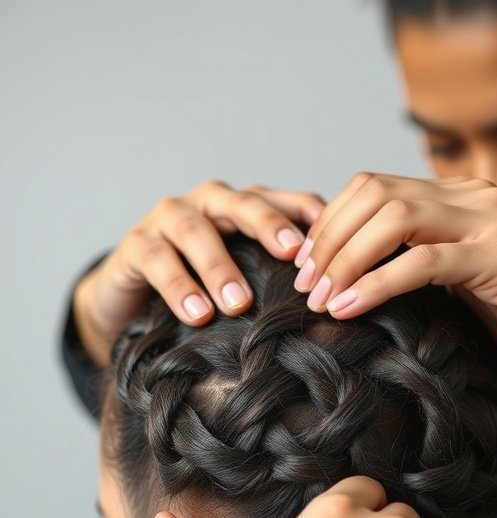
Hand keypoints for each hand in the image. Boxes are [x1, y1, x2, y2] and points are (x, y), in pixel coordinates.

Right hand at [74, 181, 323, 365]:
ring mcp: (167, 218)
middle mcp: (207, 204)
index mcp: (242, 208)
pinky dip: (179, 286)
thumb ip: (281, 280)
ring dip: (219, 266)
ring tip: (239, 303)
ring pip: (196, 230)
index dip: (307, 216)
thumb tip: (343, 300)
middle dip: (269, 226)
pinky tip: (198, 315)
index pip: (282, 202)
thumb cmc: (201, 289)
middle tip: (294, 254)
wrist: (131, 301)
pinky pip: (158, 259)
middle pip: (242, 204)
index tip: (335, 239)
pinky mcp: (135, 244)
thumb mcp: (245, 280)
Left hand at [294, 173, 496, 402]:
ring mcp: (493, 223)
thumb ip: (422, 266)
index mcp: (462, 199)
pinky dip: (376, 284)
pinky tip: (348, 310)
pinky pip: (423, 262)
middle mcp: (476, 198)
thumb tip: (353, 277)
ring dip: (345, 260)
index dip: (330, 223)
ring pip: (394, 219)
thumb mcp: (464, 287)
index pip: (374, 188)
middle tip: (304, 286)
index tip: (305, 268)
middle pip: (375, 195)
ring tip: (321, 299)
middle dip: (329, 240)